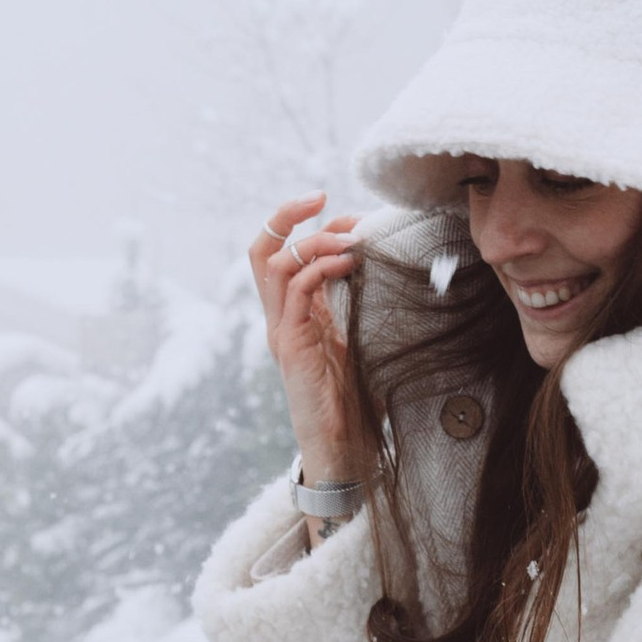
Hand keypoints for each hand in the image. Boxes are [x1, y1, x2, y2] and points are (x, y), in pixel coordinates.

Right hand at [248, 192, 365, 486]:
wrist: (343, 443)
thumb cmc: (355, 395)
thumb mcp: (358, 335)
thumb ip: (356, 299)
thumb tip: (381, 259)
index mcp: (293, 313)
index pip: (279, 252)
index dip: (302, 223)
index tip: (338, 208)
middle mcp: (279, 317)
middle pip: (261, 250)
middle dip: (286, 215)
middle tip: (320, 197)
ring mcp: (281, 330)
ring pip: (275, 264)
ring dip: (313, 240)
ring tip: (348, 239)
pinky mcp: (291, 345)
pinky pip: (296, 292)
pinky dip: (320, 268)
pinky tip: (348, 265)